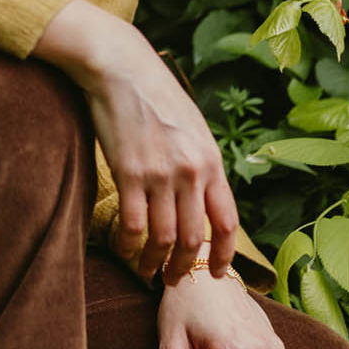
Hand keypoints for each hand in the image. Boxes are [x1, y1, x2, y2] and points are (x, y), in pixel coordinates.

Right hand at [34, 0, 238, 283]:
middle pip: (193, 238)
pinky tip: (125, 249)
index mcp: (211, 161)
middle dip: (185, 267)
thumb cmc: (155, 95)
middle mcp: (190, 171)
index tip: (219, 274)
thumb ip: (200, 163)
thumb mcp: (192, 128)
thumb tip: (202, 199)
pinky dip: (129, 244)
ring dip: (155, 263)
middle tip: (175, 280)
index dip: (225, 255)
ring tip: (149, 272)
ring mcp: (159, 173)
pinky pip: (133, 224)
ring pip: (163, 238)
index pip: (227, 222)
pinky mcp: (127, 172)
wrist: (121, 67)